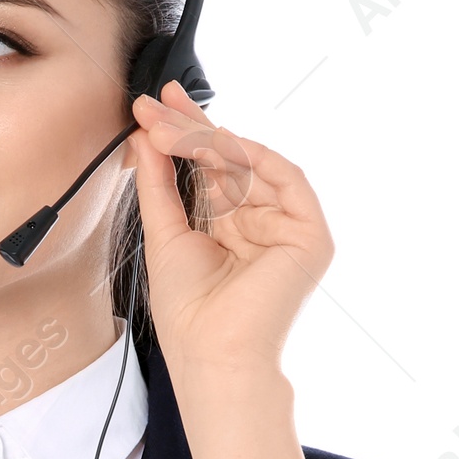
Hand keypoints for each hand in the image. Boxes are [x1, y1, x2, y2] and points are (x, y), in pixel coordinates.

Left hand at [126, 80, 334, 375]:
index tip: (151, 110)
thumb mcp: (166, 235)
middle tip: (156, 102)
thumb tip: (147, 136)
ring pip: (253, 165)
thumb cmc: (189, 313)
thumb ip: (160, 185)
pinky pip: (288, 180)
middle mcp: (263, 224)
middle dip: (192, 127)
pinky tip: (217, 141)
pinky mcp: (311, 236)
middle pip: (230, 162)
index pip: (210, 172)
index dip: (184, 137)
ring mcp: (289, 229)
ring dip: (209, 140)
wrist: (211, 356)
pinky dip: (253, 156)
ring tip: (166, 126)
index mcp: (233, 229)